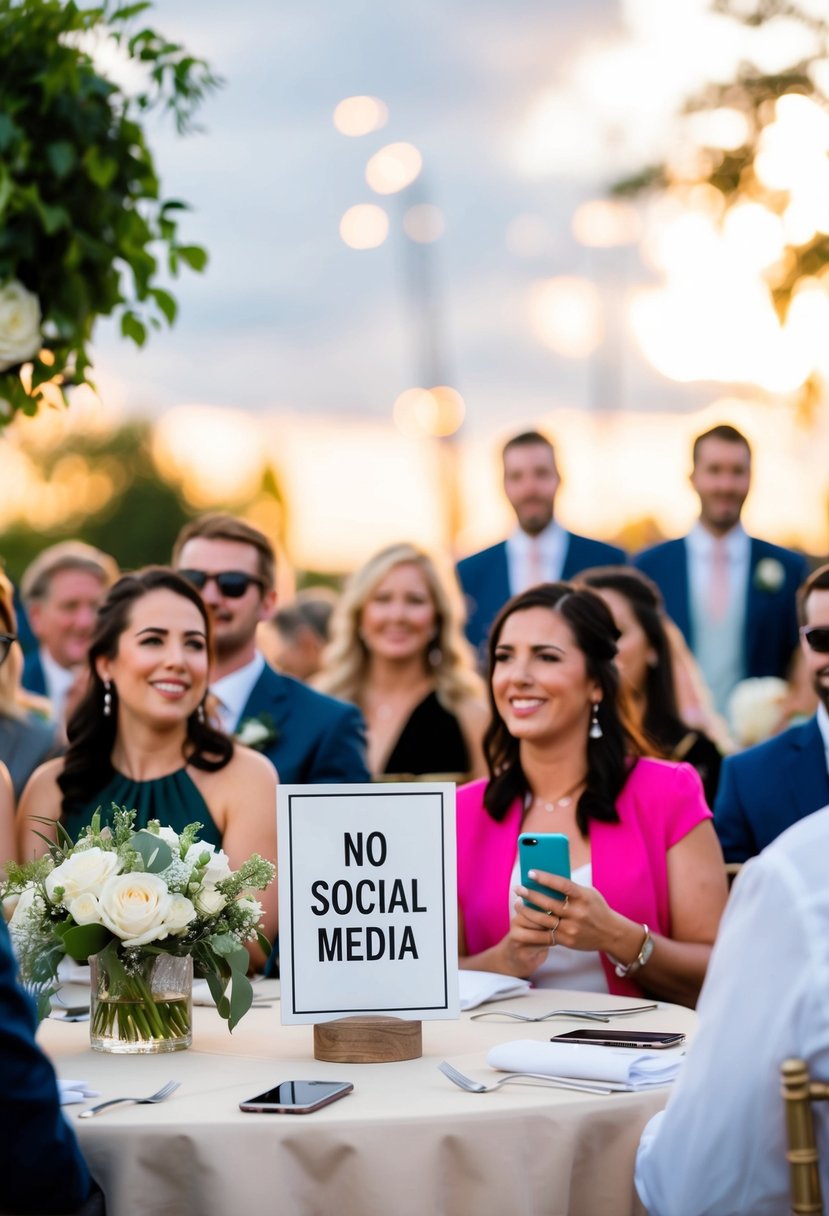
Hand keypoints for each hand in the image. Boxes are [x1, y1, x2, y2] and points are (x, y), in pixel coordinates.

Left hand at [513, 870, 630, 955]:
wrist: (611, 933)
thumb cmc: (596, 908)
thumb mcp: (588, 893)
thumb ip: (571, 888)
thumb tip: (546, 879)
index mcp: (583, 897)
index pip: (562, 885)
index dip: (545, 878)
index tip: (530, 873)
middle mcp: (578, 913)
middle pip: (549, 903)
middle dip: (530, 895)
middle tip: (517, 888)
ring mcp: (572, 928)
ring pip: (543, 919)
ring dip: (527, 911)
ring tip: (517, 903)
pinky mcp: (567, 940)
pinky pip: (546, 934)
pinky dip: (533, 927)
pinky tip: (524, 921)